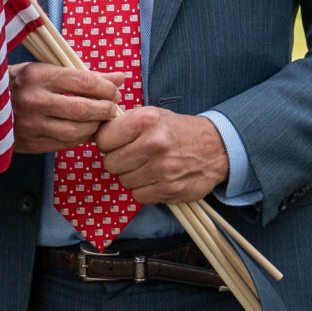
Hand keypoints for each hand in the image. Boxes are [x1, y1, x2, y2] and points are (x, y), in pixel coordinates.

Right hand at [10, 63, 124, 153]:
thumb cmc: (20, 83)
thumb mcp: (45, 70)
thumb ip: (84, 75)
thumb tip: (120, 78)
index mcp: (38, 76)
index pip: (83, 81)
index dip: (106, 88)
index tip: (114, 91)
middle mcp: (34, 101)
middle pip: (82, 109)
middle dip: (105, 110)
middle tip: (113, 108)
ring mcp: (31, 125)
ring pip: (76, 131)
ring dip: (95, 127)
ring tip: (100, 120)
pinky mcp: (30, 143)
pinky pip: (64, 144)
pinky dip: (80, 138)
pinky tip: (85, 131)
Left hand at [95, 106, 229, 203]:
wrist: (216, 148)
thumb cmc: (178, 130)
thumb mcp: (153, 115)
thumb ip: (125, 123)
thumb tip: (95, 133)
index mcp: (147, 120)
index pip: (104, 139)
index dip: (107, 142)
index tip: (115, 142)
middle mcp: (154, 144)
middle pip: (111, 163)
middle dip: (118, 161)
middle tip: (131, 156)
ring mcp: (163, 169)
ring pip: (124, 181)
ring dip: (131, 176)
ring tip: (147, 166)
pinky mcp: (170, 189)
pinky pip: (138, 196)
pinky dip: (143, 189)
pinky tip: (155, 178)